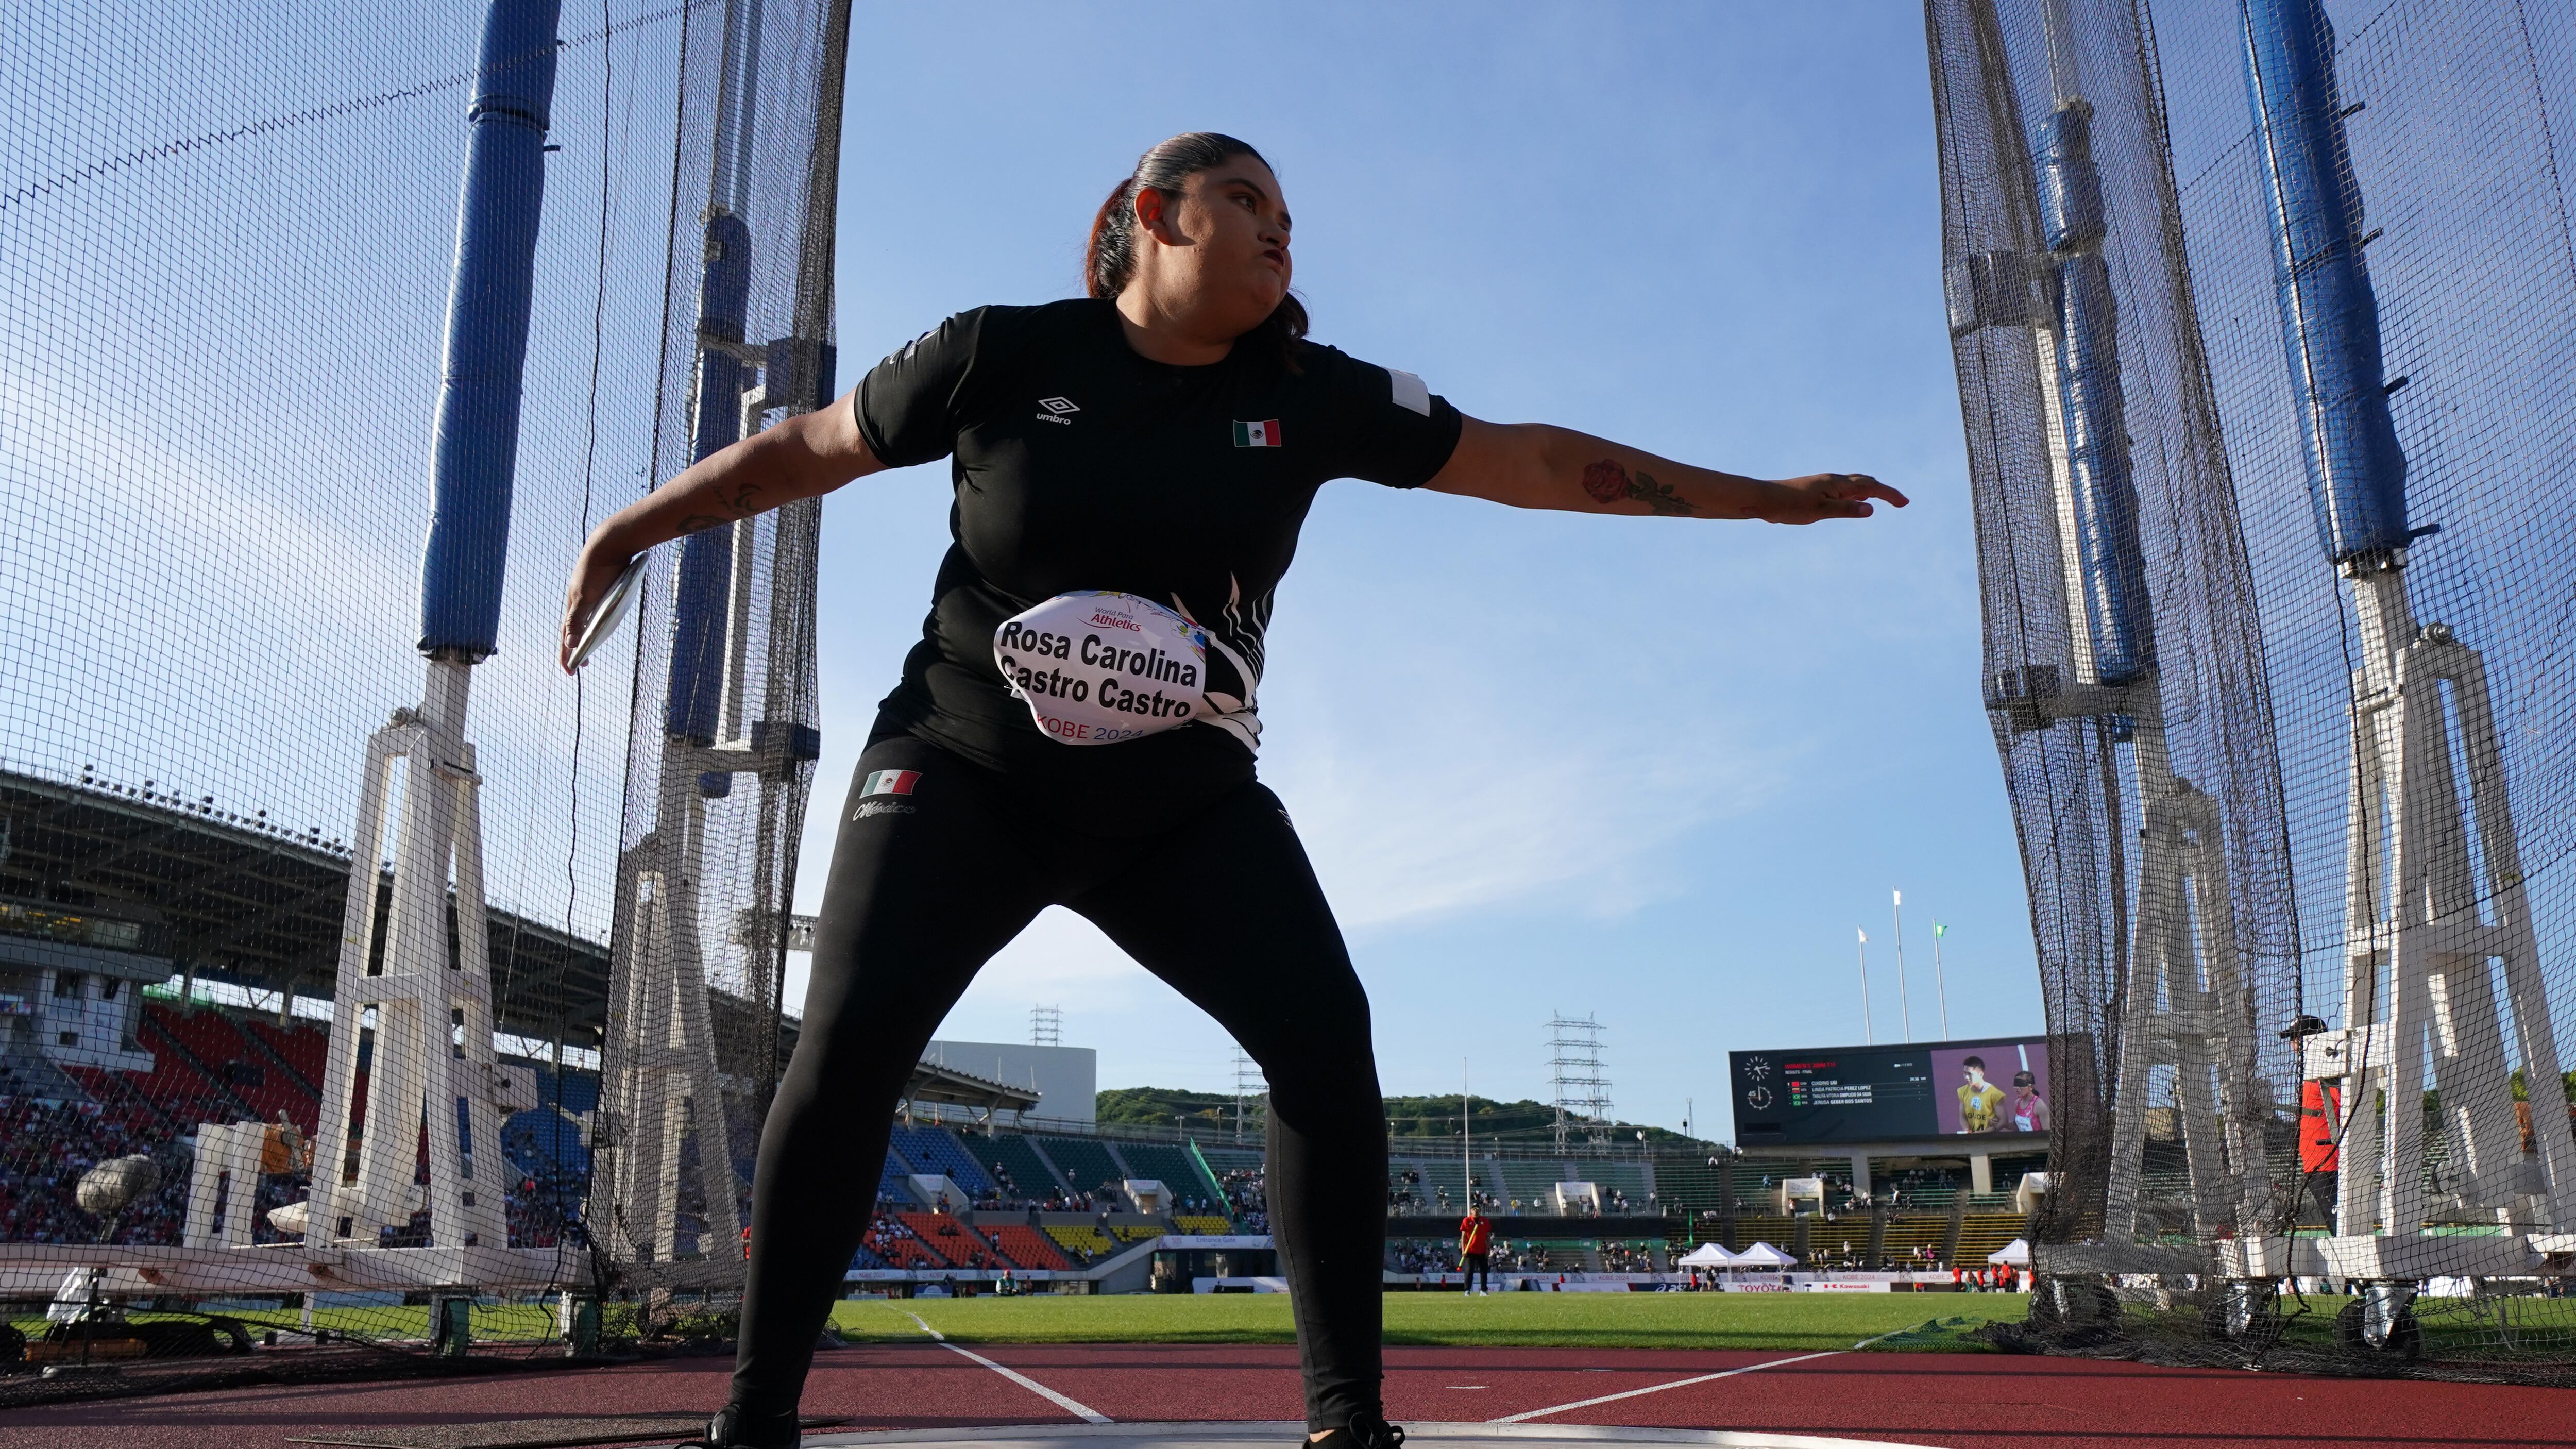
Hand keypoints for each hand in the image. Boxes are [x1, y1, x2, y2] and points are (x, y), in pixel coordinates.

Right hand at [559, 539, 636, 672]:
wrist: (609, 544)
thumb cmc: (597, 570)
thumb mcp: (586, 597)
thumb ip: (577, 620)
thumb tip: (569, 644)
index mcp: (572, 607)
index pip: (566, 636)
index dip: (566, 654)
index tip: (570, 672)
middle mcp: (578, 602)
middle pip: (574, 629)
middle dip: (576, 647)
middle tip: (582, 664)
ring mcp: (589, 595)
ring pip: (585, 618)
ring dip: (586, 633)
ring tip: (591, 647)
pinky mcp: (600, 589)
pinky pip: (596, 609)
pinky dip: (596, 619)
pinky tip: (605, 621)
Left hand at [1761, 473, 1908, 523]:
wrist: (1763, 499)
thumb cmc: (1789, 506)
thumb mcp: (1820, 511)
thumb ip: (1846, 510)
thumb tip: (1871, 509)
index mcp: (1837, 484)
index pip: (1871, 487)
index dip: (1889, 494)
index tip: (1905, 503)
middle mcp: (1833, 481)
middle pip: (1866, 481)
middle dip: (1885, 491)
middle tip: (1900, 503)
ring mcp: (1824, 484)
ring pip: (1854, 484)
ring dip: (1871, 490)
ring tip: (1883, 500)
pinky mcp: (1816, 490)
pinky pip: (1844, 489)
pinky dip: (1857, 493)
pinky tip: (1854, 501)